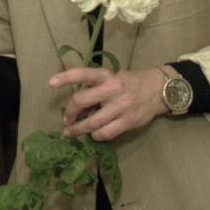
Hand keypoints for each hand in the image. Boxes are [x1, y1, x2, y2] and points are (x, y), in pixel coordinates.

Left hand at [49, 67, 168, 141]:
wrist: (158, 90)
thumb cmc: (129, 83)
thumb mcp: (112, 77)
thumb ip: (96, 87)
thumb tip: (76, 105)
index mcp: (106, 75)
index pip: (83, 74)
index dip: (66, 78)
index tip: (51, 83)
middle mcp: (112, 89)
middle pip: (81, 101)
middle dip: (69, 113)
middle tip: (66, 120)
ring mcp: (121, 106)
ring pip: (91, 122)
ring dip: (77, 130)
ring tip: (71, 133)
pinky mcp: (128, 121)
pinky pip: (105, 133)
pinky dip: (95, 136)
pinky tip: (93, 134)